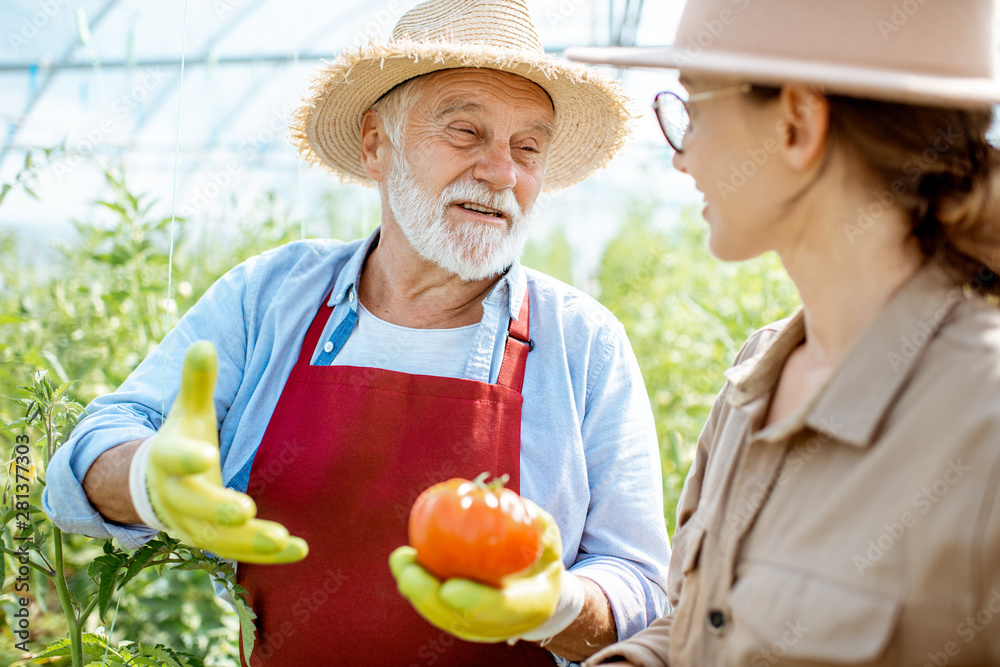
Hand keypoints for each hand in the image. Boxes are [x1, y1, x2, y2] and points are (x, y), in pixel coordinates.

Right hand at [142, 341, 307, 563]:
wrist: (155, 486)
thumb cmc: (182, 439)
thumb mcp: (188, 411)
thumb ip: (197, 382)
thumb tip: (204, 343)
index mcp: (168, 458)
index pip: (175, 458)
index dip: (188, 457)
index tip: (206, 454)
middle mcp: (178, 497)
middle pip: (196, 507)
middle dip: (219, 511)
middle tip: (244, 512)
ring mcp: (193, 524)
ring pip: (219, 539)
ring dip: (250, 542)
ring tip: (283, 540)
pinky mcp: (212, 542)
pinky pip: (239, 553)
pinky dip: (269, 555)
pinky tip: (299, 550)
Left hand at [389, 498, 562, 642]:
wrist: (540, 588)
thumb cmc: (542, 555)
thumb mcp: (549, 536)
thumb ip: (532, 520)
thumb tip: (502, 498)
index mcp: (532, 605)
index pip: (500, 609)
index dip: (474, 602)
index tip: (449, 588)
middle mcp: (503, 625)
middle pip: (460, 621)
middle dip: (430, 599)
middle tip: (409, 573)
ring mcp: (481, 626)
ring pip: (442, 616)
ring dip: (417, 592)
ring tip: (400, 561)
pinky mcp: (462, 619)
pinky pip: (437, 605)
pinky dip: (419, 586)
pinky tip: (406, 560)